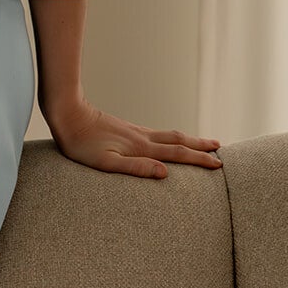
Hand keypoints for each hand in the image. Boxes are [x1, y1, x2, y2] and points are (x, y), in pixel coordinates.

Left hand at [41, 95, 222, 179]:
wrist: (67, 114)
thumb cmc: (82, 145)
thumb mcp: (106, 163)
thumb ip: (135, 168)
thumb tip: (166, 173)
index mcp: (140, 147)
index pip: (177, 155)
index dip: (199, 160)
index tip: (218, 164)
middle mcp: (141, 137)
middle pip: (178, 141)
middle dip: (200, 146)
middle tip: (220, 150)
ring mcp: (134, 132)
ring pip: (168, 135)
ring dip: (188, 140)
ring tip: (201, 143)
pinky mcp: (126, 129)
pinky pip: (156, 134)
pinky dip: (171, 137)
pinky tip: (167, 141)